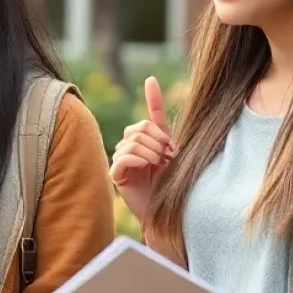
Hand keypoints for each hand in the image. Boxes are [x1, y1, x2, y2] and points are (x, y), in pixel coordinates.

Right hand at [109, 77, 175, 224]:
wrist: (168, 213)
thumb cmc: (173, 187)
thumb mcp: (176, 156)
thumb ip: (169, 134)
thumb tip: (169, 112)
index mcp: (150, 143)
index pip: (149, 116)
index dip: (153, 97)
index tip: (152, 79)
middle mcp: (132, 148)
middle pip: (139, 127)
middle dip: (156, 139)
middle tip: (167, 155)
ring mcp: (122, 160)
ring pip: (132, 141)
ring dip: (150, 151)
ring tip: (159, 164)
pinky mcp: (117, 174)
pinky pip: (123, 156)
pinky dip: (137, 158)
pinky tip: (146, 166)